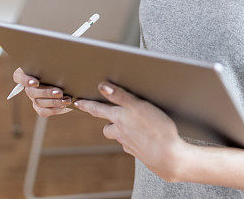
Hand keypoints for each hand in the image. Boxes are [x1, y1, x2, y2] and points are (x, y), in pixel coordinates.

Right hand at [12, 67, 72, 116]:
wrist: (70, 83)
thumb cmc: (63, 69)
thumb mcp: (59, 66)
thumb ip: (55, 66)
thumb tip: (59, 66)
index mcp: (30, 73)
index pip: (18, 76)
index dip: (25, 80)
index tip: (36, 83)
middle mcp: (30, 87)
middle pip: (31, 92)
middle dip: (46, 93)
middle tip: (60, 92)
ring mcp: (34, 98)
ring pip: (39, 102)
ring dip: (54, 102)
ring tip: (67, 100)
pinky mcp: (40, 108)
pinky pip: (44, 111)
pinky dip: (56, 109)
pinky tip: (65, 105)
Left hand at [74, 81, 188, 182]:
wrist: (167, 156)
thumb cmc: (156, 129)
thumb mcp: (138, 106)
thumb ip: (120, 96)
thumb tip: (102, 86)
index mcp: (119, 118)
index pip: (98, 110)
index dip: (87, 105)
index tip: (77, 102)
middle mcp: (120, 132)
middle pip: (108, 127)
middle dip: (108, 122)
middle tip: (110, 116)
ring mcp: (129, 144)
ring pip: (119, 137)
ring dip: (121, 132)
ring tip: (131, 125)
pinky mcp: (139, 152)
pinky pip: (132, 145)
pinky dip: (134, 141)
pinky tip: (143, 138)